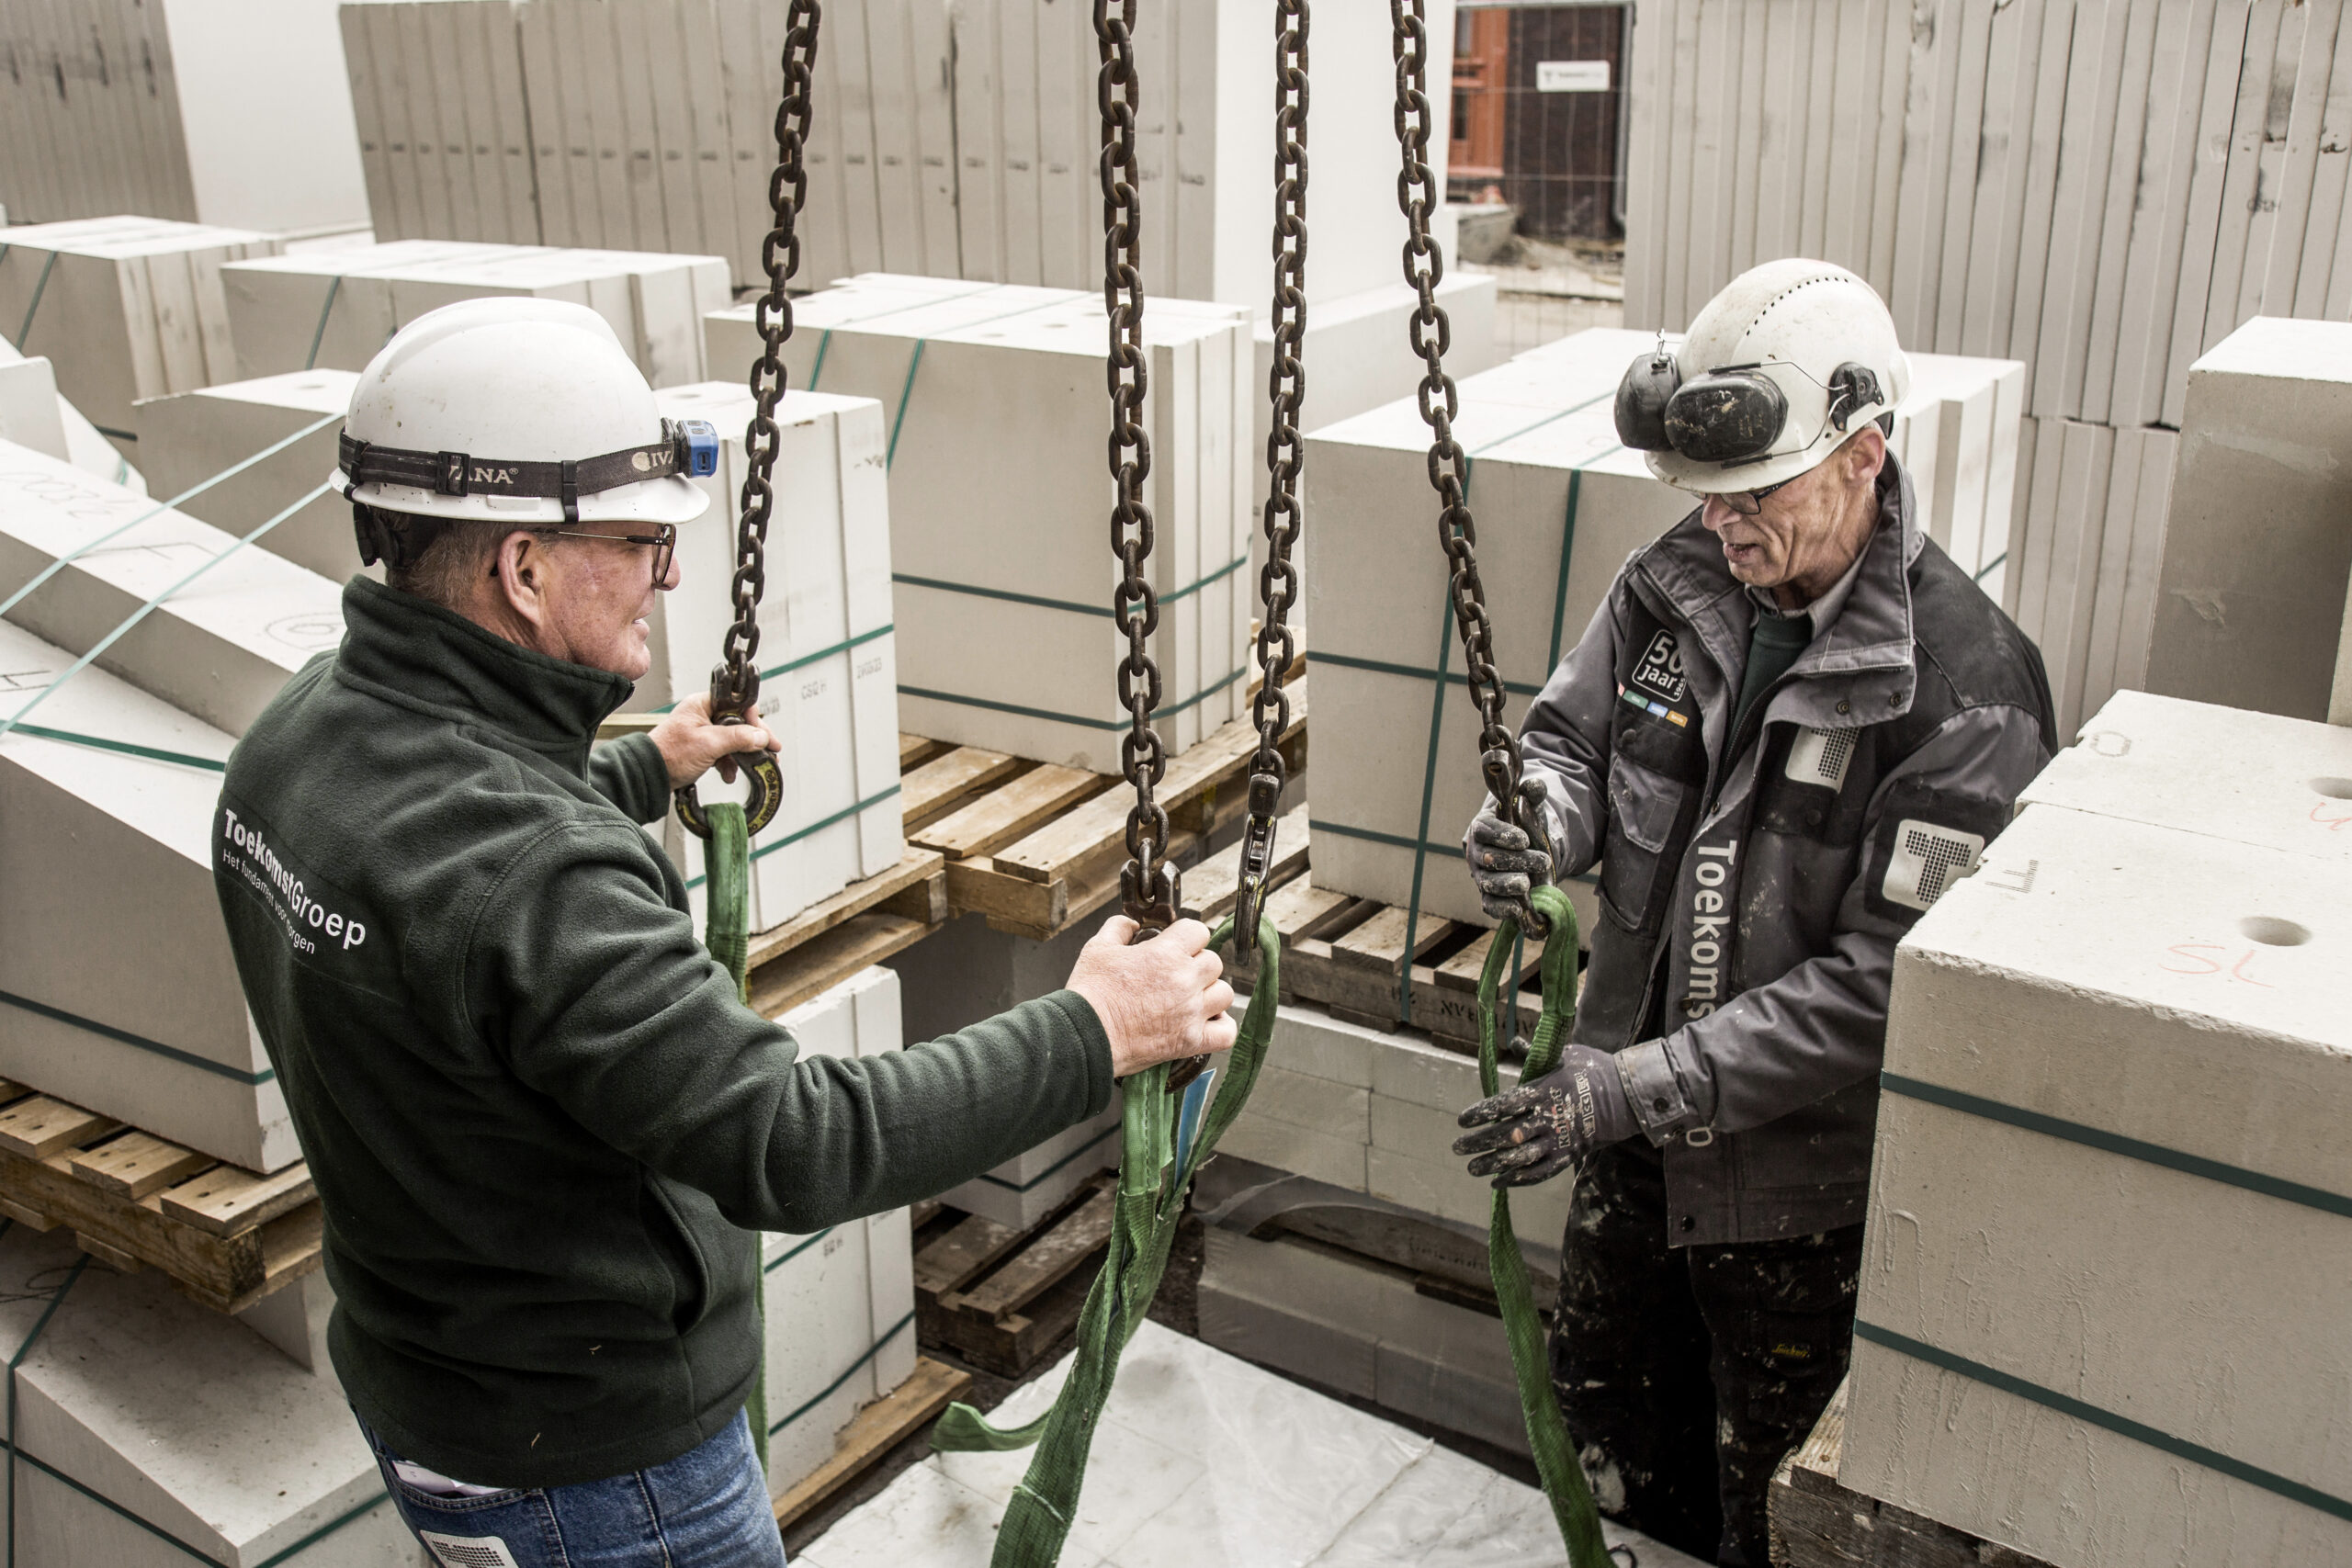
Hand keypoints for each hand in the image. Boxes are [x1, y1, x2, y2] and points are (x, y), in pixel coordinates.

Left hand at [648, 693, 781, 790]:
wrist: (650, 775)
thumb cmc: (669, 754)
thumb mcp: (709, 744)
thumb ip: (738, 738)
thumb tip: (761, 736)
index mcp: (702, 704)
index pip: (737, 704)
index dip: (754, 719)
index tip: (766, 735)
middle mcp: (703, 715)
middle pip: (739, 722)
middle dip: (754, 739)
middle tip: (770, 750)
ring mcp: (703, 732)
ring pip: (733, 739)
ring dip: (742, 754)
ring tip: (753, 765)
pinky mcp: (702, 748)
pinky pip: (724, 751)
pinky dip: (729, 763)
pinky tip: (729, 773)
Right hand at [1065, 916, 1237, 1078]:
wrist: (1084, 1036)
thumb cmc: (1090, 995)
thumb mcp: (1097, 948)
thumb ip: (1118, 928)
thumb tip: (1130, 923)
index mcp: (1165, 954)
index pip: (1198, 930)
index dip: (1187, 936)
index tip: (1178, 944)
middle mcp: (1184, 981)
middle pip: (1214, 962)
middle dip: (1198, 964)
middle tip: (1180, 973)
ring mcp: (1190, 1012)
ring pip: (1225, 993)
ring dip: (1211, 993)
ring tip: (1194, 997)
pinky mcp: (1189, 1041)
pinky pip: (1226, 1033)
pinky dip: (1222, 1027)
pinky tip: (1207, 1021)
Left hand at [1453, 1043, 1637, 1187]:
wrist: (1629, 1095)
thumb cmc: (1594, 1069)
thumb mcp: (1566, 1055)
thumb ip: (1535, 1056)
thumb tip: (1515, 1042)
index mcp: (1544, 1091)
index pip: (1504, 1105)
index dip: (1481, 1113)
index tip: (1462, 1120)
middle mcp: (1548, 1118)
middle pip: (1506, 1134)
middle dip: (1479, 1143)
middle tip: (1457, 1148)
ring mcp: (1559, 1140)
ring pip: (1520, 1158)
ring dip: (1493, 1164)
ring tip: (1472, 1168)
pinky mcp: (1569, 1156)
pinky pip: (1539, 1173)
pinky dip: (1518, 1179)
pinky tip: (1498, 1182)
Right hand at [1464, 774, 1552, 923]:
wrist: (1523, 851)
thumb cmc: (1523, 826)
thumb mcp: (1529, 808)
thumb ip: (1532, 795)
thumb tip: (1536, 786)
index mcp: (1482, 826)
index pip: (1484, 830)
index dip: (1502, 835)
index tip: (1524, 840)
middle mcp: (1477, 852)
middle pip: (1488, 858)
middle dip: (1515, 861)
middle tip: (1542, 861)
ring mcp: (1481, 875)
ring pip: (1487, 882)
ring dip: (1507, 884)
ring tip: (1526, 884)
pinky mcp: (1488, 895)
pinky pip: (1489, 904)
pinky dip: (1502, 908)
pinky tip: (1518, 908)